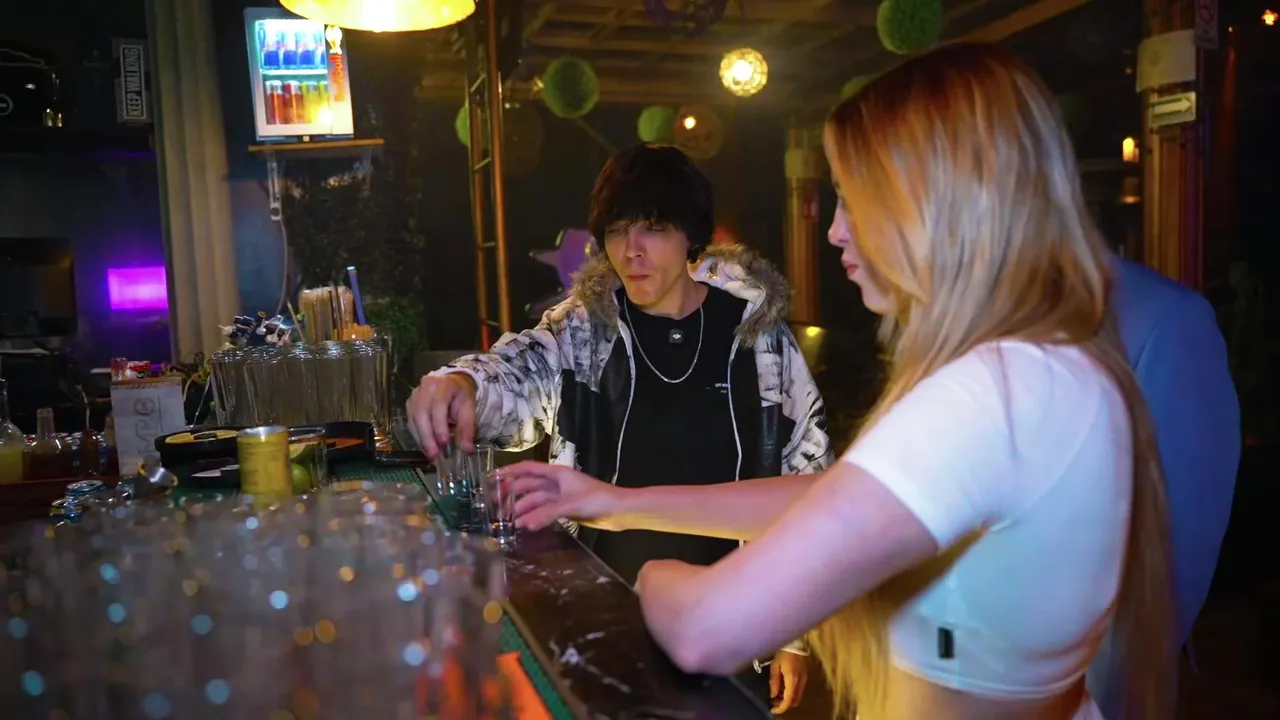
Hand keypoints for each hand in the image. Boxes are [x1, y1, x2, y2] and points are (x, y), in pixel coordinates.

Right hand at [406, 373, 477, 458]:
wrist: (452, 384)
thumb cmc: (460, 396)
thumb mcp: (469, 408)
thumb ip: (467, 428)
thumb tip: (467, 450)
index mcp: (443, 384)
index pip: (438, 405)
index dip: (439, 425)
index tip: (444, 443)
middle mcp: (425, 386)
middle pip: (421, 413)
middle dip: (427, 436)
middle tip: (434, 454)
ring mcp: (415, 394)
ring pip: (413, 419)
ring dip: (422, 438)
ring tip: (431, 454)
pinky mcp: (409, 403)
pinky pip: (411, 422)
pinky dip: (418, 436)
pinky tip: (426, 447)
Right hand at [503, 461, 626, 530]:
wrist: (619, 509)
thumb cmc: (597, 499)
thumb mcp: (570, 504)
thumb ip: (546, 513)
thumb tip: (524, 523)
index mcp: (557, 473)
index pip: (529, 469)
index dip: (510, 471)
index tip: (493, 477)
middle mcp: (557, 482)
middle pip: (529, 486)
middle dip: (513, 494)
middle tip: (495, 505)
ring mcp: (561, 496)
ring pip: (536, 500)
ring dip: (523, 509)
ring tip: (509, 521)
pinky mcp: (566, 508)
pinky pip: (545, 511)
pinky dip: (535, 517)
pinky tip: (526, 525)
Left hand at [768, 651, 807, 713]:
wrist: (795, 643)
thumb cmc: (783, 652)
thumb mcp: (774, 666)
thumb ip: (774, 682)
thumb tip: (772, 695)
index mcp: (792, 679)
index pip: (789, 699)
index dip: (781, 707)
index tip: (773, 710)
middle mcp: (801, 681)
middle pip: (795, 701)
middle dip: (784, 705)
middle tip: (773, 703)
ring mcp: (805, 679)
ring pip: (798, 696)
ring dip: (788, 700)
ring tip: (776, 697)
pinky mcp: (806, 676)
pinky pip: (799, 690)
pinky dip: (792, 694)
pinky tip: (783, 689)